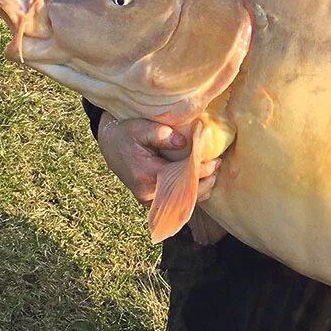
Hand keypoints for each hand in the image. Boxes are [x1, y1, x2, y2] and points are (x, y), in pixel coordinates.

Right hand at [97, 113, 220, 205]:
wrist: (111, 145)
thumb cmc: (127, 134)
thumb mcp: (140, 128)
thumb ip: (160, 134)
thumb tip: (182, 142)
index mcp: (146, 175)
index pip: (181, 178)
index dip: (202, 171)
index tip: (215, 160)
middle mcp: (148, 193)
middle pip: (185, 195)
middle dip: (206, 182)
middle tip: (219, 165)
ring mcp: (150, 200)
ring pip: (182, 202)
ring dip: (202, 189)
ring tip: (215, 172)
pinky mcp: (153, 200)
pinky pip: (177, 201)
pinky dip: (192, 193)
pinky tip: (204, 180)